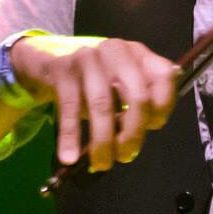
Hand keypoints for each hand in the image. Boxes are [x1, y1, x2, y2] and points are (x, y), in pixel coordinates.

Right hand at [12, 34, 178, 172]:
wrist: (47, 65)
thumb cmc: (92, 84)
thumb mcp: (118, 90)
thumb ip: (133, 109)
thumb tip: (133, 143)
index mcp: (139, 54)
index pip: (164, 76)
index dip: (163, 107)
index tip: (151, 129)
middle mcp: (118, 50)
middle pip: (137, 95)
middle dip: (133, 132)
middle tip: (125, 156)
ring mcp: (90, 57)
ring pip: (102, 104)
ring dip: (103, 140)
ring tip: (102, 163)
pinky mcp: (63, 68)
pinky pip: (70, 106)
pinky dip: (70, 135)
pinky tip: (69, 157)